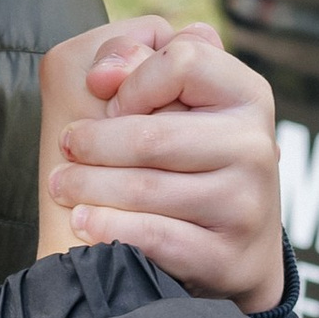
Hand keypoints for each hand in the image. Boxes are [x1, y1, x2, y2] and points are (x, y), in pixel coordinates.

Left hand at [39, 18, 284, 308]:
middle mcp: (255, 146)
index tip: (111, 104)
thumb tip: (101, 74)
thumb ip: (138, 63)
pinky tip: (84, 221)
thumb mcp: (177, 102)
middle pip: (153, 134)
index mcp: (246, 95)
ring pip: (146, 188)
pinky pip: (155, 237)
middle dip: (94, 143)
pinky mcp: (228, 256)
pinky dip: (108, 227)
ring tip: (63, 185)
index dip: (135, 80)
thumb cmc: (190, 159)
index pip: (184, 61)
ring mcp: (246, 204)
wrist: (235, 247)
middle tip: (65, 148)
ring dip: (88, 186)